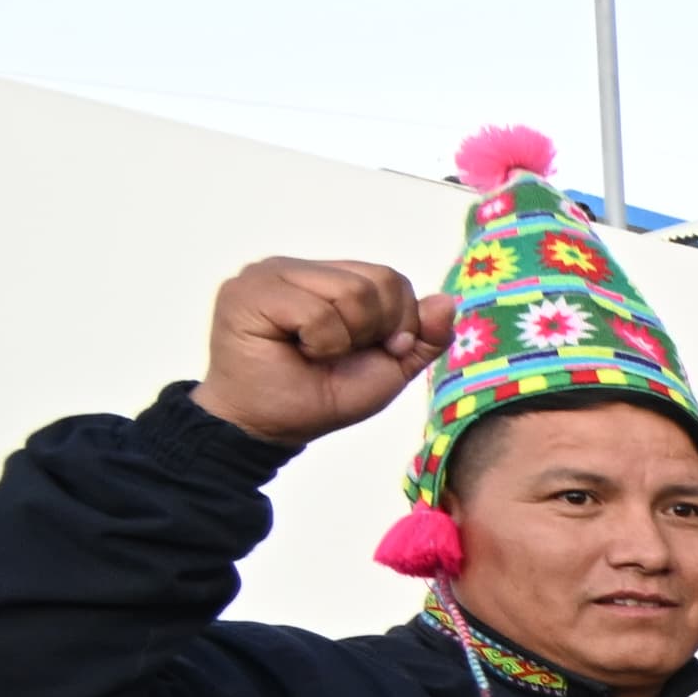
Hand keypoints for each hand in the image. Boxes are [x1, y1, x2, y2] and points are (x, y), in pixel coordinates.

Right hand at [195, 258, 452, 449]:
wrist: (269, 427)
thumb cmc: (320, 397)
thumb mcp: (388, 368)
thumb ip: (421, 337)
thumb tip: (447, 300)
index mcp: (328, 279)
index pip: (390, 279)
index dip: (399, 321)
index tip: (376, 351)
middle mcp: (298, 269)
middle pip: (379, 282)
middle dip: (374, 331)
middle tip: (337, 354)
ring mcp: (270, 273)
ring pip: (351, 293)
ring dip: (344, 339)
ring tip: (313, 352)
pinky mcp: (249, 291)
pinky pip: (317, 312)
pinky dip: (321, 343)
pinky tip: (294, 351)